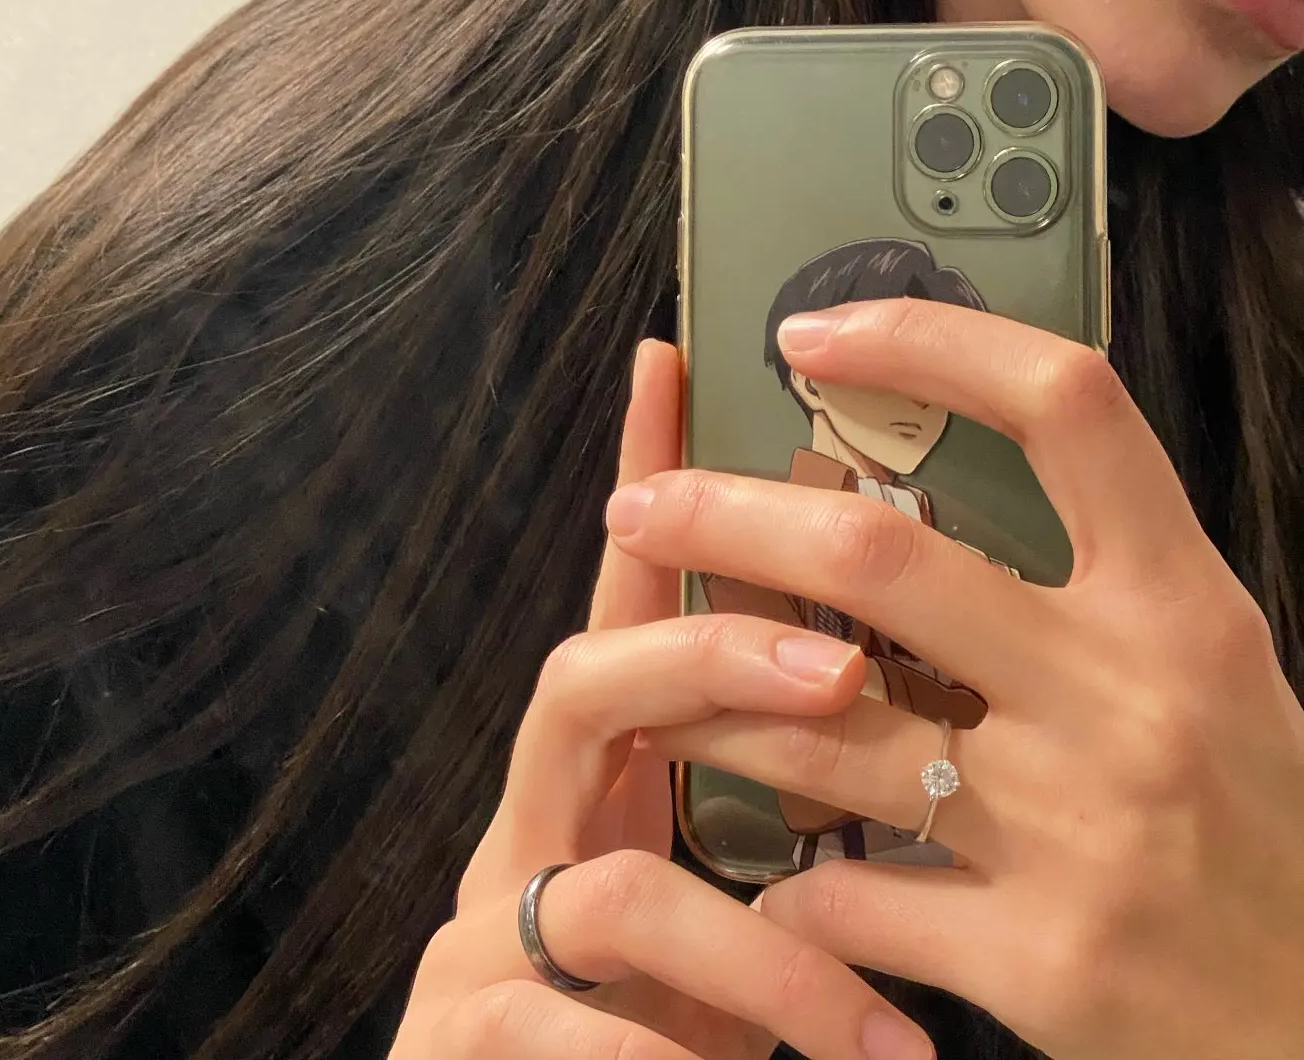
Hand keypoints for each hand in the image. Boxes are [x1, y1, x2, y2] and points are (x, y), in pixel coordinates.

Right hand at [390, 339, 934, 1059]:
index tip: (673, 360)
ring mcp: (486, 927)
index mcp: (602, 777)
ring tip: (868, 1027)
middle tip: (842, 672)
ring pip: (613, 889)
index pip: (626, 602)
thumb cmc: (663, 1016)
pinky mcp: (464, 1035)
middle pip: (586, 684)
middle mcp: (532, 824)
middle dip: (710, 658)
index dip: (641, 476)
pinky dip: (669, 1058)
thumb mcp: (727, 891)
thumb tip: (885, 673)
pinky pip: (566, 1027)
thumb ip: (771, 792)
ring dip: (754, 955)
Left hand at [608, 305, 1303, 1059]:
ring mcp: (1078, 830)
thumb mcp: (1209, 667)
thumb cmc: (1262, 827)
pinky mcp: (1040, 962)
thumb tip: (920, 479)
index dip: (928, 341)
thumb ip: (1094, 580)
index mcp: (1176, 603)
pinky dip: (785, 885)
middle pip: (879, 553)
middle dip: (727, 515)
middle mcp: (1125, 696)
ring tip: (654, 685)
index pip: (1061, 405)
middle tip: (644, 502)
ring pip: (822, 728)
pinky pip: (851, 895)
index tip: (813, 333)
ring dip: (711, 703)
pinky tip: (763, 874)